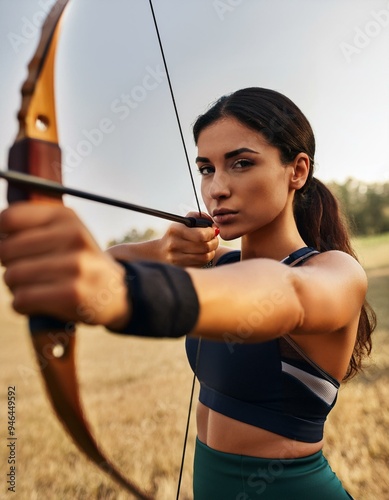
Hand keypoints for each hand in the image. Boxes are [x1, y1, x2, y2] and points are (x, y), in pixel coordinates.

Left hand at [0, 203, 129, 328]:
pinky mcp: (72, 293)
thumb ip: (30, 226)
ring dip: (15, 287)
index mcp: (65, 216)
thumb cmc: (77, 261)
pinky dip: (22, 305)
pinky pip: (22, 299)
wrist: (114, 292)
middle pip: (5, 250)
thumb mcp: (63, 232)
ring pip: (11, 276)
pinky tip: (38, 302)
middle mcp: (72, 236)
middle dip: (8, 265)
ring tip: (35, 287)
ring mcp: (75, 265)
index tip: (10, 248)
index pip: (9, 218)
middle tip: (26, 271)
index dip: (0, 236)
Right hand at [159, 212, 218, 266]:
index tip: (213, 231)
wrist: (160, 252)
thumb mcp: (182, 222)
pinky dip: (206, 258)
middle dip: (214, 242)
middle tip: (214, 239)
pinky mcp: (181, 267)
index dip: (211, 233)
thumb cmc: (176, 235)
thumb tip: (213, 224)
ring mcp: (177, 258)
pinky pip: (201, 264)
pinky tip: (203, 254)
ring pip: (205, 257)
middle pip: (205, 246)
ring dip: (212, 251)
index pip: (201, 235)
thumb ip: (198, 217)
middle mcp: (174, 244)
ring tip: (210, 247)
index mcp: (175, 230)